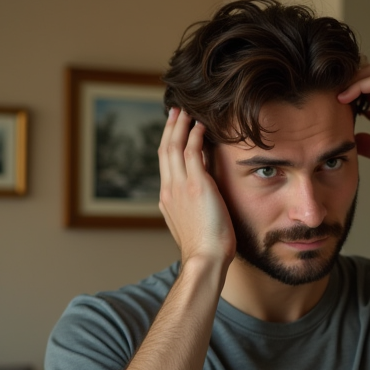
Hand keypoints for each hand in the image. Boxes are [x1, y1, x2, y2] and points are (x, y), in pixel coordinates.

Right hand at [157, 108, 235, 267]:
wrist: (204, 258)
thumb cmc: (205, 248)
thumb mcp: (192, 222)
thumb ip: (192, 204)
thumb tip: (201, 190)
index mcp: (167, 199)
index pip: (165, 165)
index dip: (169, 145)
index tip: (174, 131)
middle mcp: (169, 190)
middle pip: (165, 151)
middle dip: (170, 129)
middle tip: (175, 111)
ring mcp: (180, 187)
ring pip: (175, 147)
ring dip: (180, 126)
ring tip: (185, 111)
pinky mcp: (196, 185)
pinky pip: (193, 153)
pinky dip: (195, 137)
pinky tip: (201, 126)